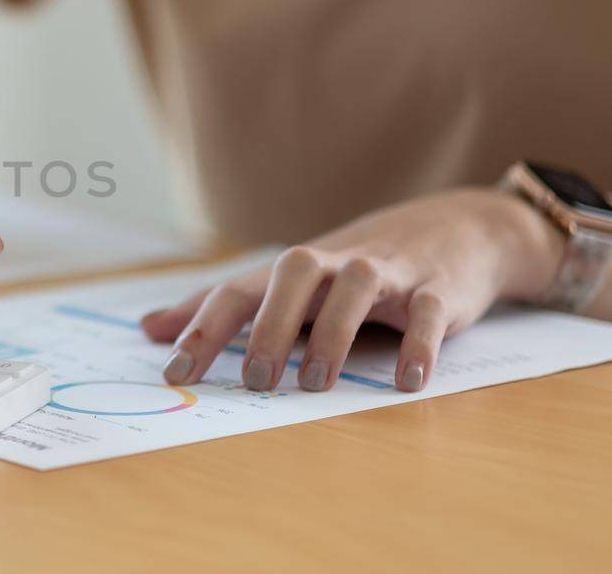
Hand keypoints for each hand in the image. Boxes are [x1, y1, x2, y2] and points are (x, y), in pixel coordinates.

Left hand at [141, 189, 563, 391]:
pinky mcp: (440, 288)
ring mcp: (391, 271)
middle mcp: (336, 263)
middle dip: (270, 325)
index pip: (238, 289)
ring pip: (357, 287)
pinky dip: (419, 345)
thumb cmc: (357, 267)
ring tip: (316, 385)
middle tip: (254, 380)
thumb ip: (223, 307)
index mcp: (294, 270)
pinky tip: (407, 380)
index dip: (203, 327)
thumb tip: (149, 327)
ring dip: (333, 334)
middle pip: (294, 274)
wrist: (462, 227)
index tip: (174, 372)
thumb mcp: (289, 284)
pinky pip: (429, 313)